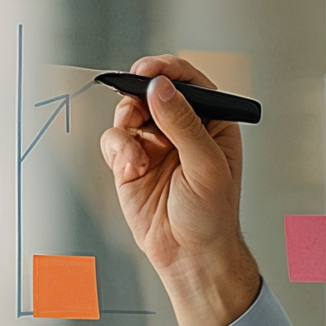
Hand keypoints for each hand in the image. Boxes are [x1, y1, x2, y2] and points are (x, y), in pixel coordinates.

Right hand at [98, 53, 260, 325]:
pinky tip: (131, 169)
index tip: (149, 70)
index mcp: (211, 122)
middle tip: (134, 105)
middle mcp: (180, 128)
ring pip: (128, 111)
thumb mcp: (206, 165)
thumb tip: (161, 88)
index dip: (168, 70)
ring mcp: (154, 143)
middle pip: (152, 90)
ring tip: (136, 154)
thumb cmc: (212, 215)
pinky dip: (118, 150)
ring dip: (127, 125)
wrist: (190, 255)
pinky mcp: (129, 162)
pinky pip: (114, 139)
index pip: (189, 82)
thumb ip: (184, 124)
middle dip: (139, 95)